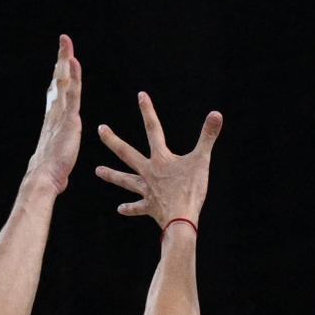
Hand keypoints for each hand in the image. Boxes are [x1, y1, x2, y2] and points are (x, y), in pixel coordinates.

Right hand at [20, 34, 85, 197]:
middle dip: (61, 59)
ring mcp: (60, 114)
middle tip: (64, 41)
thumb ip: (60, 147)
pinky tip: (74, 62)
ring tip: (66, 42)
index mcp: (54, 118)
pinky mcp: (68, 119)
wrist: (45, 176)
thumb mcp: (57, 153)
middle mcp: (55, 111)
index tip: (62, 61)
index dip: (59, 75)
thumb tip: (61, 157)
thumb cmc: (51, 170)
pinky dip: (73, 77)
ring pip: (63, 81)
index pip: (57, 91)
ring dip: (65, 60)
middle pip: (58, 80)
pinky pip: (72, 94)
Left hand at [96, 93, 220, 227]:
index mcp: (160, 159)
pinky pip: (138, 208)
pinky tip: (120, 209)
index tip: (140, 95)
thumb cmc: (191, 190)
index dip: (148, 111)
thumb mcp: (202, 161)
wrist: (180, 219)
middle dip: (113, 141)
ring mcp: (147, 190)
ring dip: (112, 176)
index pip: (154, 130)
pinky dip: (130, 208)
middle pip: (127, 153)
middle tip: (100, 130)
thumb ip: (208, 136)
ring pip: (126, 181)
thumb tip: (217, 114)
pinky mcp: (150, 207)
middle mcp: (148, 172)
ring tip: (98, 171)